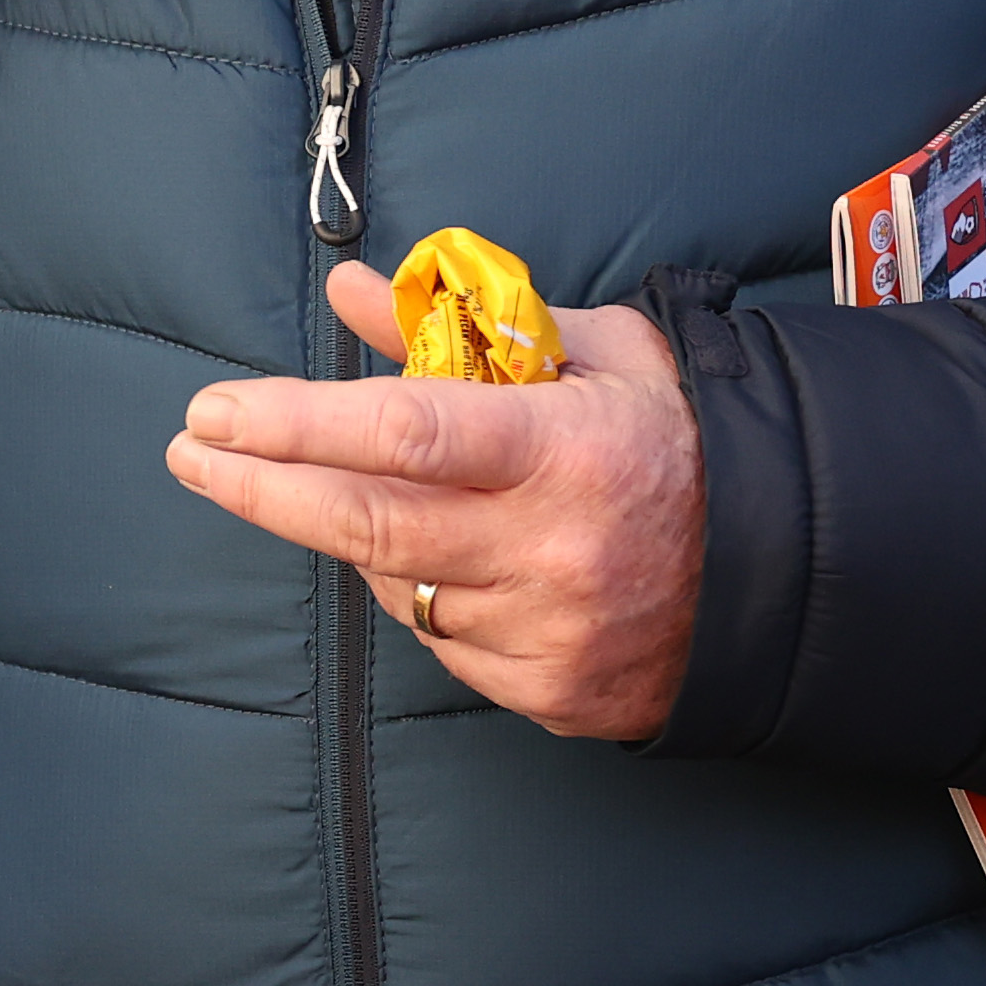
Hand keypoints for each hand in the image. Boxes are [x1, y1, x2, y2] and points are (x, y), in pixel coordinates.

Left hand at [165, 262, 703, 739]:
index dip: (296, 424)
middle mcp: (556, 548)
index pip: (405, 433)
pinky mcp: (550, 693)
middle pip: (367, 523)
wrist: (792, 569)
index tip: (216, 413)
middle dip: (259, 488)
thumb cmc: (678, 442)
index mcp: (568, 450)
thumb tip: (352, 292)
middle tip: (193, 453)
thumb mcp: (592, 356)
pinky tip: (456, 564)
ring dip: (364, 538)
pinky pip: (443, 643)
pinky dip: (425, 597)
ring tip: (389, 494)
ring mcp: (552, 631)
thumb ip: (464, 324)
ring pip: (399, 585)